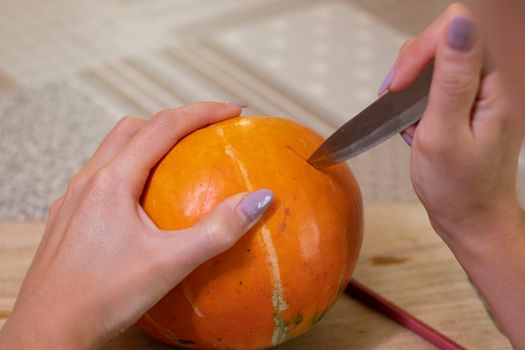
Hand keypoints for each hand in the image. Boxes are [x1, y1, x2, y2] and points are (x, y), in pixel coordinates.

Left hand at [0, 103, 272, 348]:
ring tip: (178, 158)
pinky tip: (142, 199)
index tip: (233, 110)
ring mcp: (74, 198)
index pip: (164, 126)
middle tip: (207, 130)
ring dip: (148, 142)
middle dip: (174, 121)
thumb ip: (219, 230)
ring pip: (113, 150)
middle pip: (134, 128)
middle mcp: (89, 180)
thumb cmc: (102, 297)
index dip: (203, 112)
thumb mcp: (170, 264)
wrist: (46, 331)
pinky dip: (130, 169)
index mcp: (112, 180)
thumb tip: (260, 199)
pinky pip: (102, 177)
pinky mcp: (69, 217)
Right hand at [379, 4, 524, 347]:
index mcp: (496, 85)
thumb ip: (451, 77)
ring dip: (411, 87)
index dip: (421, 52)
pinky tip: (415, 125)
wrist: (471, 219)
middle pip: (447, 42)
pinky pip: (437, 84)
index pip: (459, 30)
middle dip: (412, 69)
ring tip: (407, 120)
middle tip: (394, 101)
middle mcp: (494, 83)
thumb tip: (459, 21)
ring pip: (437, 62)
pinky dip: (417, 101)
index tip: (397, 87)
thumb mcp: (444, 133)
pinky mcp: (469, 103)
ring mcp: (481, 93)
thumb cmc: (458, 188)